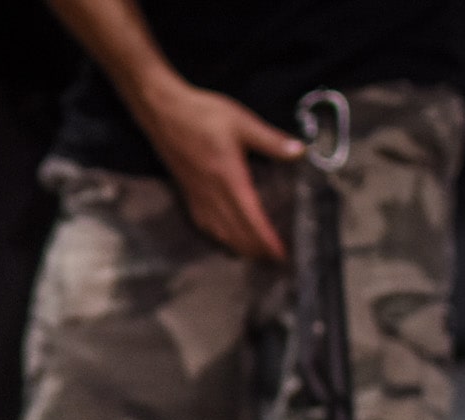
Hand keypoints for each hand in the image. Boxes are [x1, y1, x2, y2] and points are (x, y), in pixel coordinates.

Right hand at [135, 78, 302, 260]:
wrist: (164, 113)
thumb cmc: (203, 114)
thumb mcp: (242, 122)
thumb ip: (271, 140)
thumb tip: (300, 151)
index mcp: (228, 177)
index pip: (251, 217)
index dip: (266, 238)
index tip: (280, 252)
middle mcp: (212, 193)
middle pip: (236, 232)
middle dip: (256, 249)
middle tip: (276, 259)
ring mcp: (198, 196)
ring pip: (220, 231)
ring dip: (239, 246)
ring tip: (255, 255)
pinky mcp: (188, 193)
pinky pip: (205, 224)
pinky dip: (219, 237)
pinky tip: (225, 239)